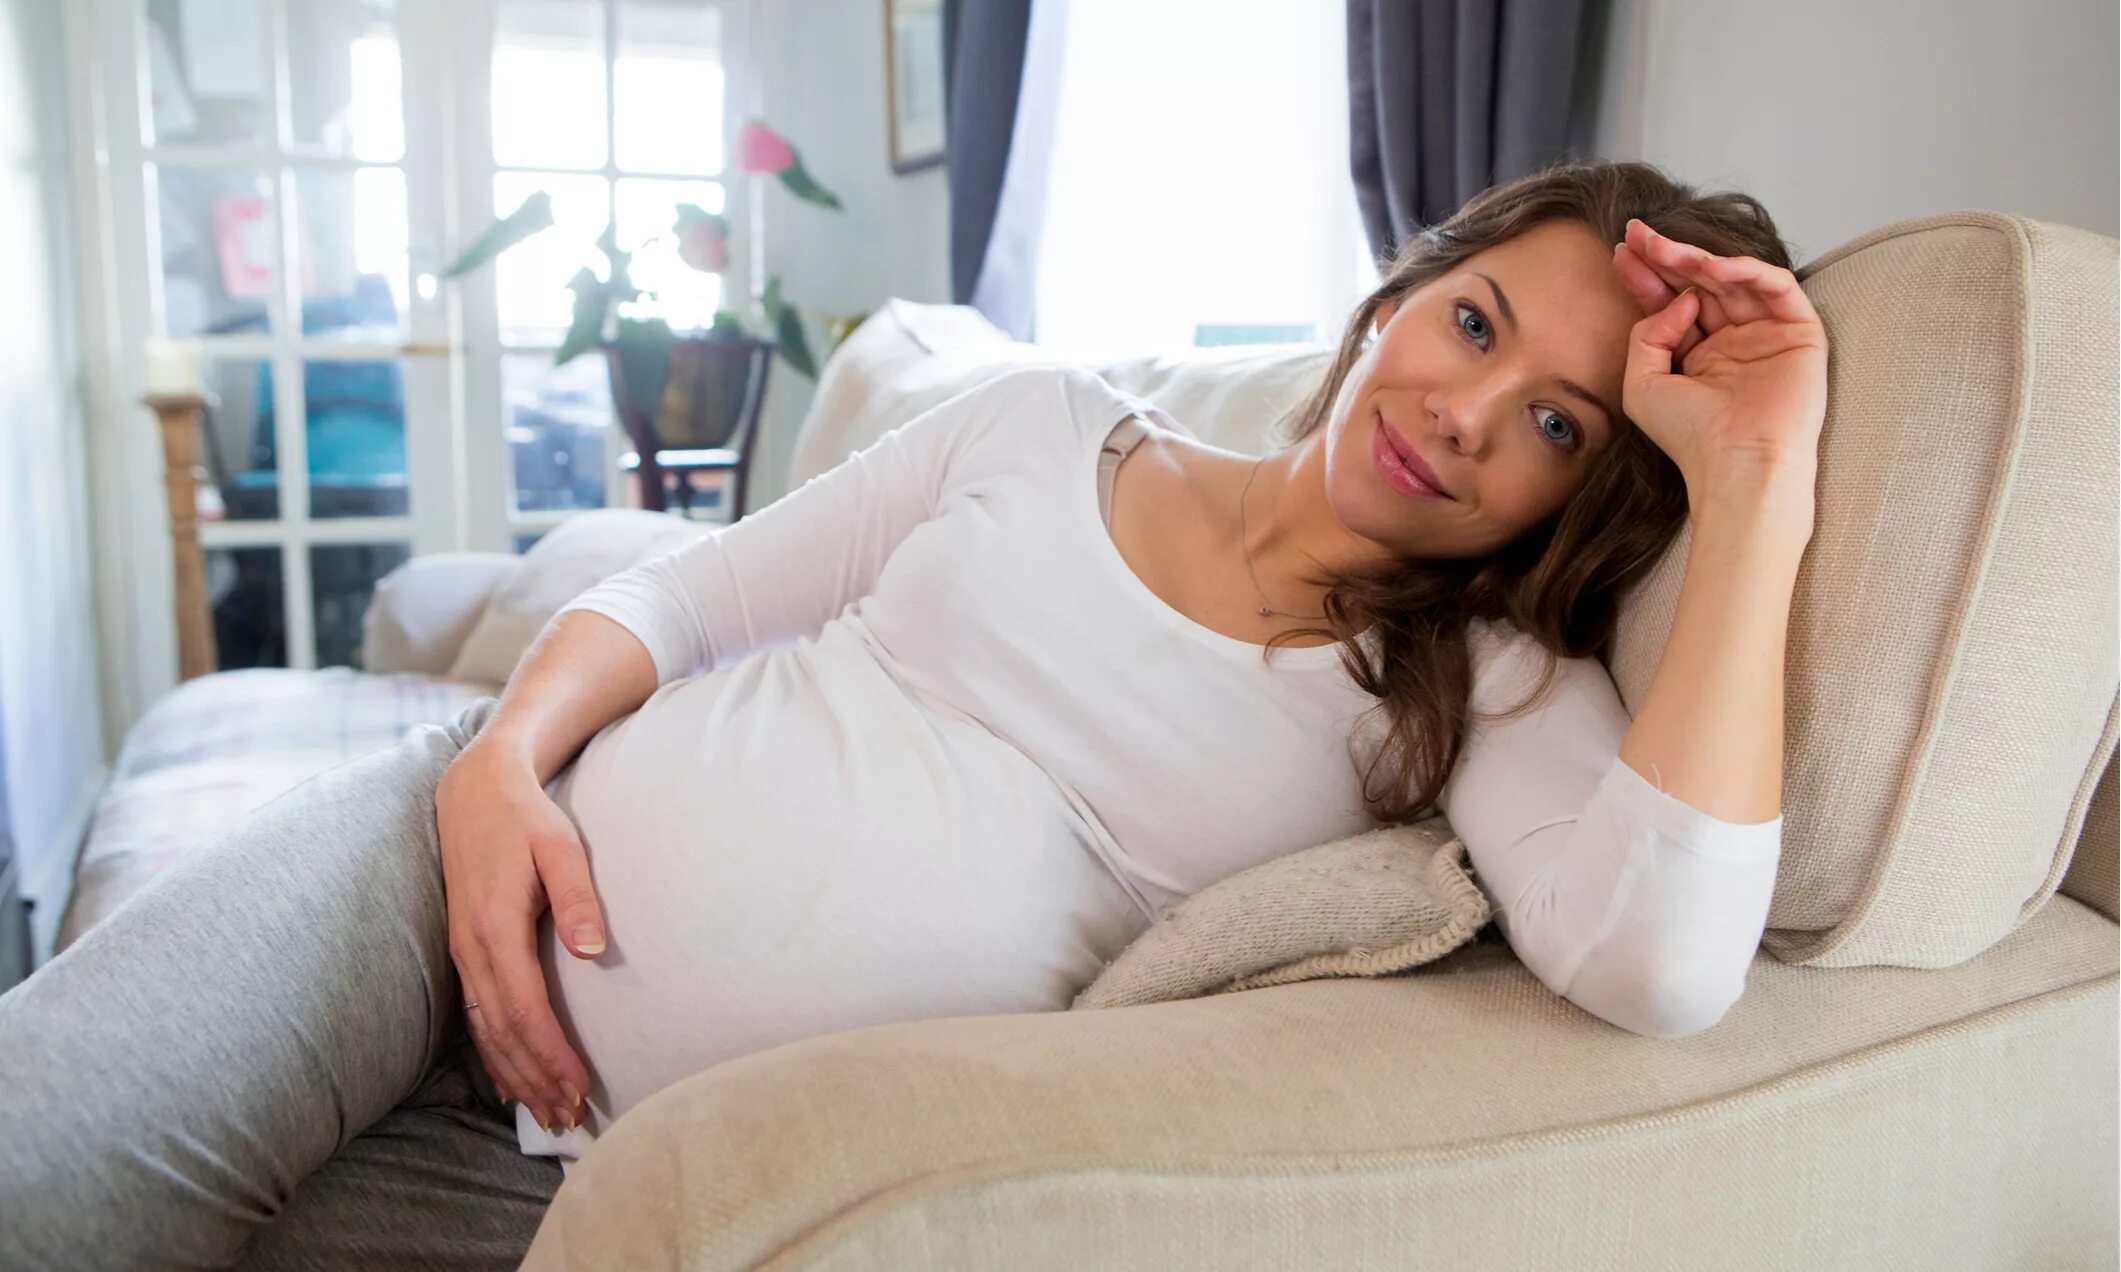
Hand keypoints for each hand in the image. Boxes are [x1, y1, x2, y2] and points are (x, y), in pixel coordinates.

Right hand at [434, 740, 606, 1132]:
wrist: (473, 792)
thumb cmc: (525, 818)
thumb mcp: (560, 846)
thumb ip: (577, 897)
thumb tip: (592, 950)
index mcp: (494, 926)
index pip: (524, 1008)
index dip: (551, 1053)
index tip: (579, 1086)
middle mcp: (470, 947)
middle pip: (502, 1031)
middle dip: (535, 1078)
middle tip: (568, 1118)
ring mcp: (462, 951)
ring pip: (485, 1030)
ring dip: (515, 1075)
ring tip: (546, 1113)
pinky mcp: (463, 950)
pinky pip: (476, 1015)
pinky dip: (493, 1054)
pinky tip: (509, 1082)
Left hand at [1611, 218, 1827, 496]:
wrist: (1738, 464)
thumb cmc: (1690, 436)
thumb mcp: (1643, 384)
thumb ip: (1646, 335)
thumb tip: (1677, 299)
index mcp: (1698, 354)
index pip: (1671, 302)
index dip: (1648, 275)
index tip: (1621, 249)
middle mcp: (1733, 340)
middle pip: (1699, 284)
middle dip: (1667, 256)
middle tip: (1638, 233)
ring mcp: (1766, 334)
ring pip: (1733, 279)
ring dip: (1697, 258)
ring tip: (1663, 248)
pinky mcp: (1799, 333)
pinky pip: (1776, 287)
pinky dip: (1745, 271)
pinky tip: (1712, 267)